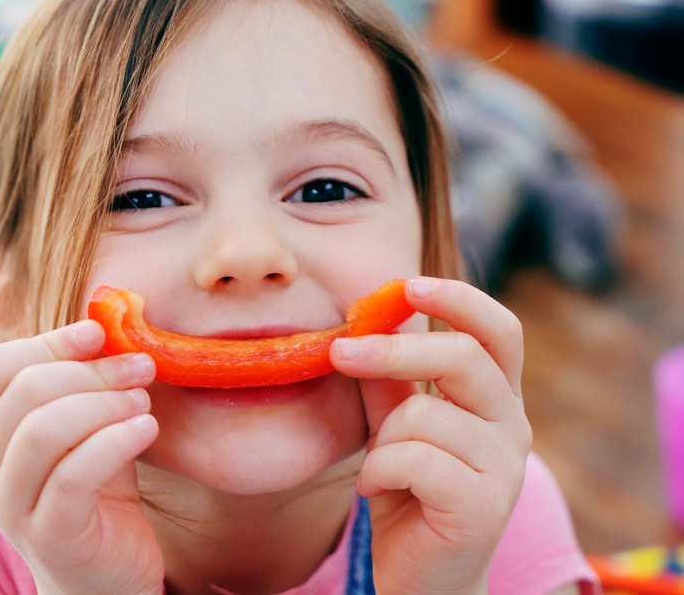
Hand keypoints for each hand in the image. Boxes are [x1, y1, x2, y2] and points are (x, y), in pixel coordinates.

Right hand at [0, 320, 163, 594]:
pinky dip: (116, 440)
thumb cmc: (97, 487)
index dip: (50, 341)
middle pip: (27, 391)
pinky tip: (147, 430)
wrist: (104, 572)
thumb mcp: (88, 427)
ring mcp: (10, 504)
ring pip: (45, 429)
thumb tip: (112, 324)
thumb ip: (88, 384)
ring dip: (106, 403)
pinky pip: (74, 475)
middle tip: (143, 366)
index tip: (100, 334)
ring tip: (143, 403)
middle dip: (94, 370)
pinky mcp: (49, 534)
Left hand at [331, 277, 531, 593]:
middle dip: (394, 350)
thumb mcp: (392, 424)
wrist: (419, 576)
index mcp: (496, 398)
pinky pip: (413, 459)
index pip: (498, 331)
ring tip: (379, 469)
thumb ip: (387, 378)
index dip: (459, 299)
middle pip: (464, 357)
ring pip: (424, 414)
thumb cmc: (407, 491)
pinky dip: (379, 472)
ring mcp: (504, 468)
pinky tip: (379, 492)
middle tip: (339, 350)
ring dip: (382, 439)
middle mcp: (511, 426)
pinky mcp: (482, 506)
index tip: (407, 285)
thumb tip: (363, 321)